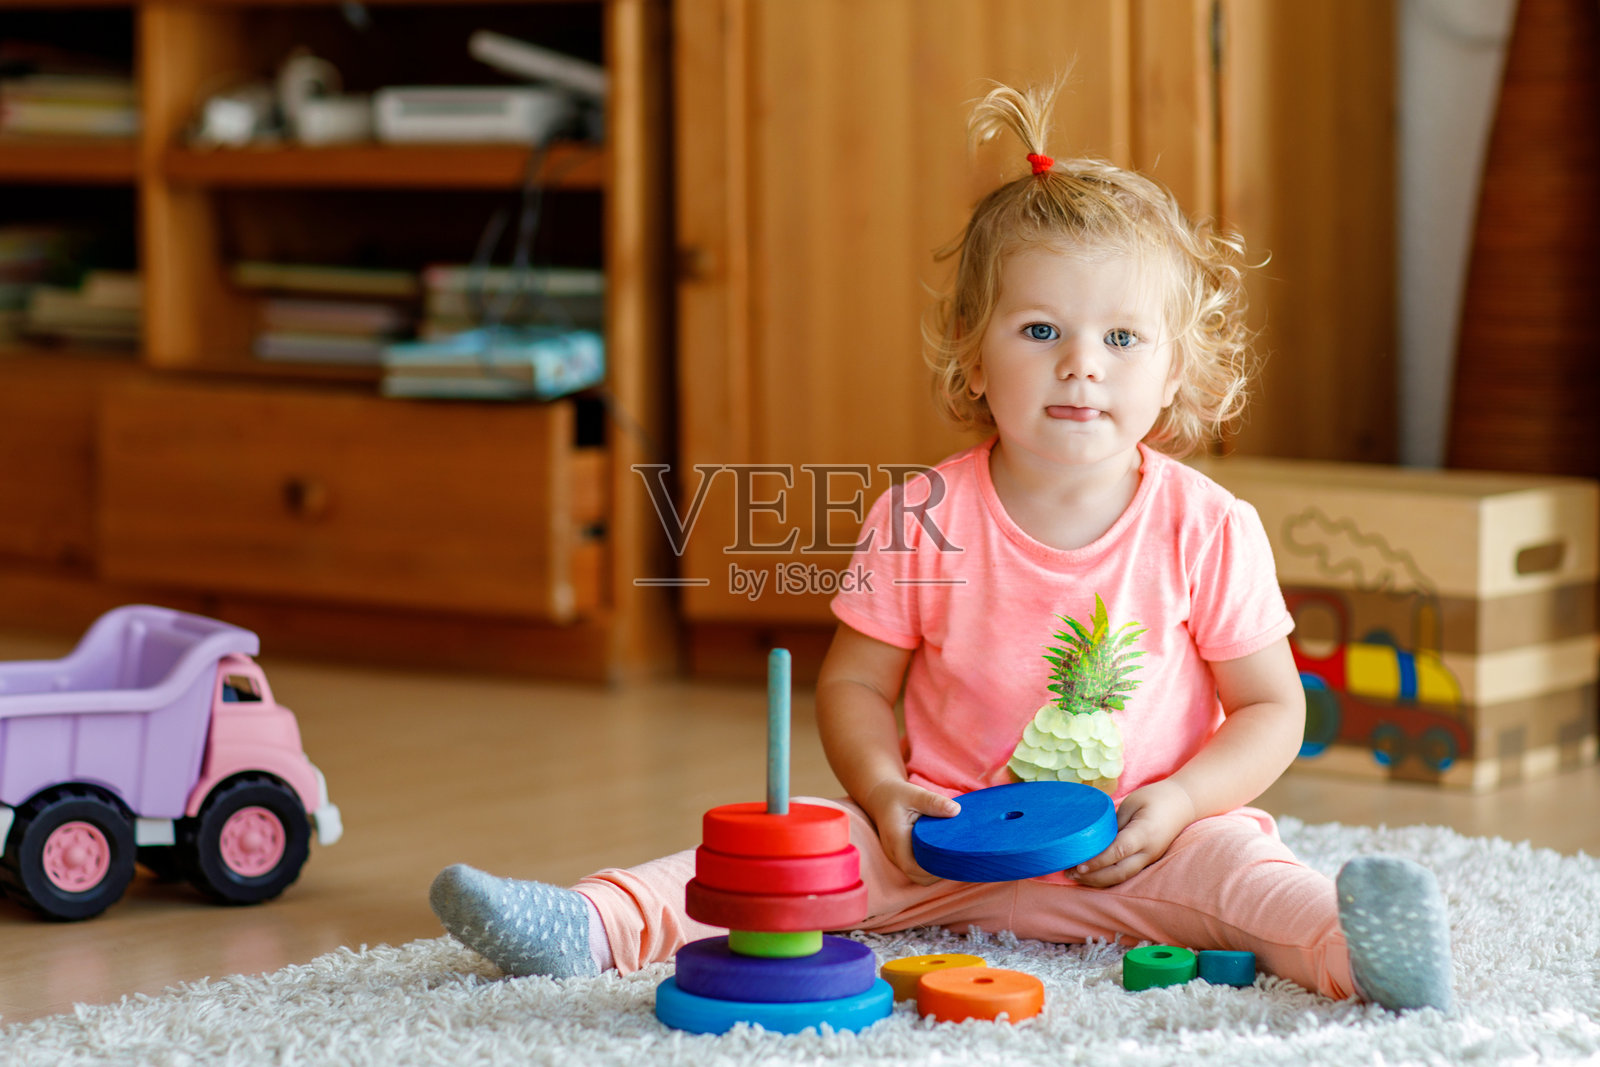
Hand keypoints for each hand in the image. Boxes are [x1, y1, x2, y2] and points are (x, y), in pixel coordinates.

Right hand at [861, 779, 961, 884]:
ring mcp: (897, 857)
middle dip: (938, 874)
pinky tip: (944, 855)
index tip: (952, 860)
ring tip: (953, 858)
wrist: (881, 796)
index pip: (913, 867)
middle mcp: (894, 853)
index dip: (933, 870)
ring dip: (935, 872)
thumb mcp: (914, 794)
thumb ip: (933, 802)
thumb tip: (956, 811)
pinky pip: (917, 869)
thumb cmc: (898, 795)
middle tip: (959, 860)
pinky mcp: (902, 857)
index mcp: (896, 839)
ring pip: (918, 876)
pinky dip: (930, 867)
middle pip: (917, 877)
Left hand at [1070, 779, 1196, 887]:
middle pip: (1119, 872)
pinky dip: (1108, 877)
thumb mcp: (1133, 803)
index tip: (1079, 865)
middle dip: (1093, 877)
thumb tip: (1094, 839)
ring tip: (1075, 876)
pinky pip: (1126, 874)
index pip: (1118, 852)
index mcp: (1145, 834)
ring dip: (1098, 880)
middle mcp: (1149, 851)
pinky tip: (1091, 875)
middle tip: (1069, 873)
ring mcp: (1150, 859)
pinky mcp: (1148, 861)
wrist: (1184, 803)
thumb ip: (1115, 823)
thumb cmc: (1156, 797)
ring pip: (1122, 877)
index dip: (1098, 861)